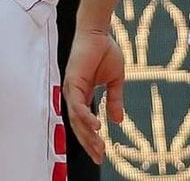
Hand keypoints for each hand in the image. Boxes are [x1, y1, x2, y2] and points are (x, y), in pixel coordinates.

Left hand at [62, 28, 126, 164]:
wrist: (99, 32)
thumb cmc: (104, 52)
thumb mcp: (115, 81)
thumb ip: (114, 100)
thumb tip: (117, 122)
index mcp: (82, 94)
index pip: (84, 122)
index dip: (92, 139)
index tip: (102, 154)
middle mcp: (74, 94)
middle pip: (78, 125)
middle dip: (89, 143)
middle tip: (100, 158)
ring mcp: (71, 88)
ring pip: (76, 118)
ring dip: (88, 134)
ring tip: (100, 147)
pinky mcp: (72, 81)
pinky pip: (78, 104)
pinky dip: (86, 117)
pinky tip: (97, 126)